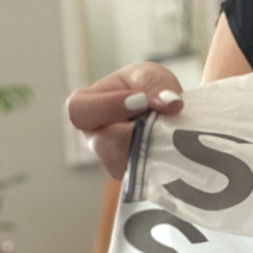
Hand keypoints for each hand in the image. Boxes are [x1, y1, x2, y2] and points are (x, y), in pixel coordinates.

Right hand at [66, 62, 184, 178]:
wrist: (165, 110)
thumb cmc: (147, 88)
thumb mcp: (151, 75)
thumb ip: (157, 86)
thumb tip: (171, 104)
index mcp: (88, 107)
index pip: (79, 110)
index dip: (107, 106)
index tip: (141, 100)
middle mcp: (96, 139)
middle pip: (104, 145)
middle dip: (135, 133)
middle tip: (160, 120)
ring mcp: (115, 162)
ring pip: (128, 164)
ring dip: (152, 147)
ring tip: (170, 131)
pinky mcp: (137, 177)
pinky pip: (147, 176)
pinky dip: (163, 161)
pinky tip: (174, 148)